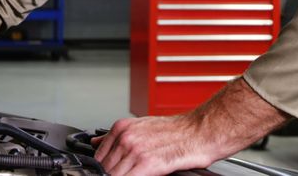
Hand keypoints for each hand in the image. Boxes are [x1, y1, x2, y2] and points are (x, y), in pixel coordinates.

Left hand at [91, 77, 290, 174]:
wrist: (200, 132)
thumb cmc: (176, 130)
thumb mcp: (140, 126)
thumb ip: (117, 136)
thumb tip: (96, 142)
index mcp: (121, 128)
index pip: (98, 155)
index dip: (102, 168)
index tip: (107, 171)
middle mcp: (126, 137)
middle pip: (104, 167)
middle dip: (110, 173)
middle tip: (126, 172)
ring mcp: (135, 150)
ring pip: (113, 174)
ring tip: (136, 174)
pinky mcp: (148, 164)